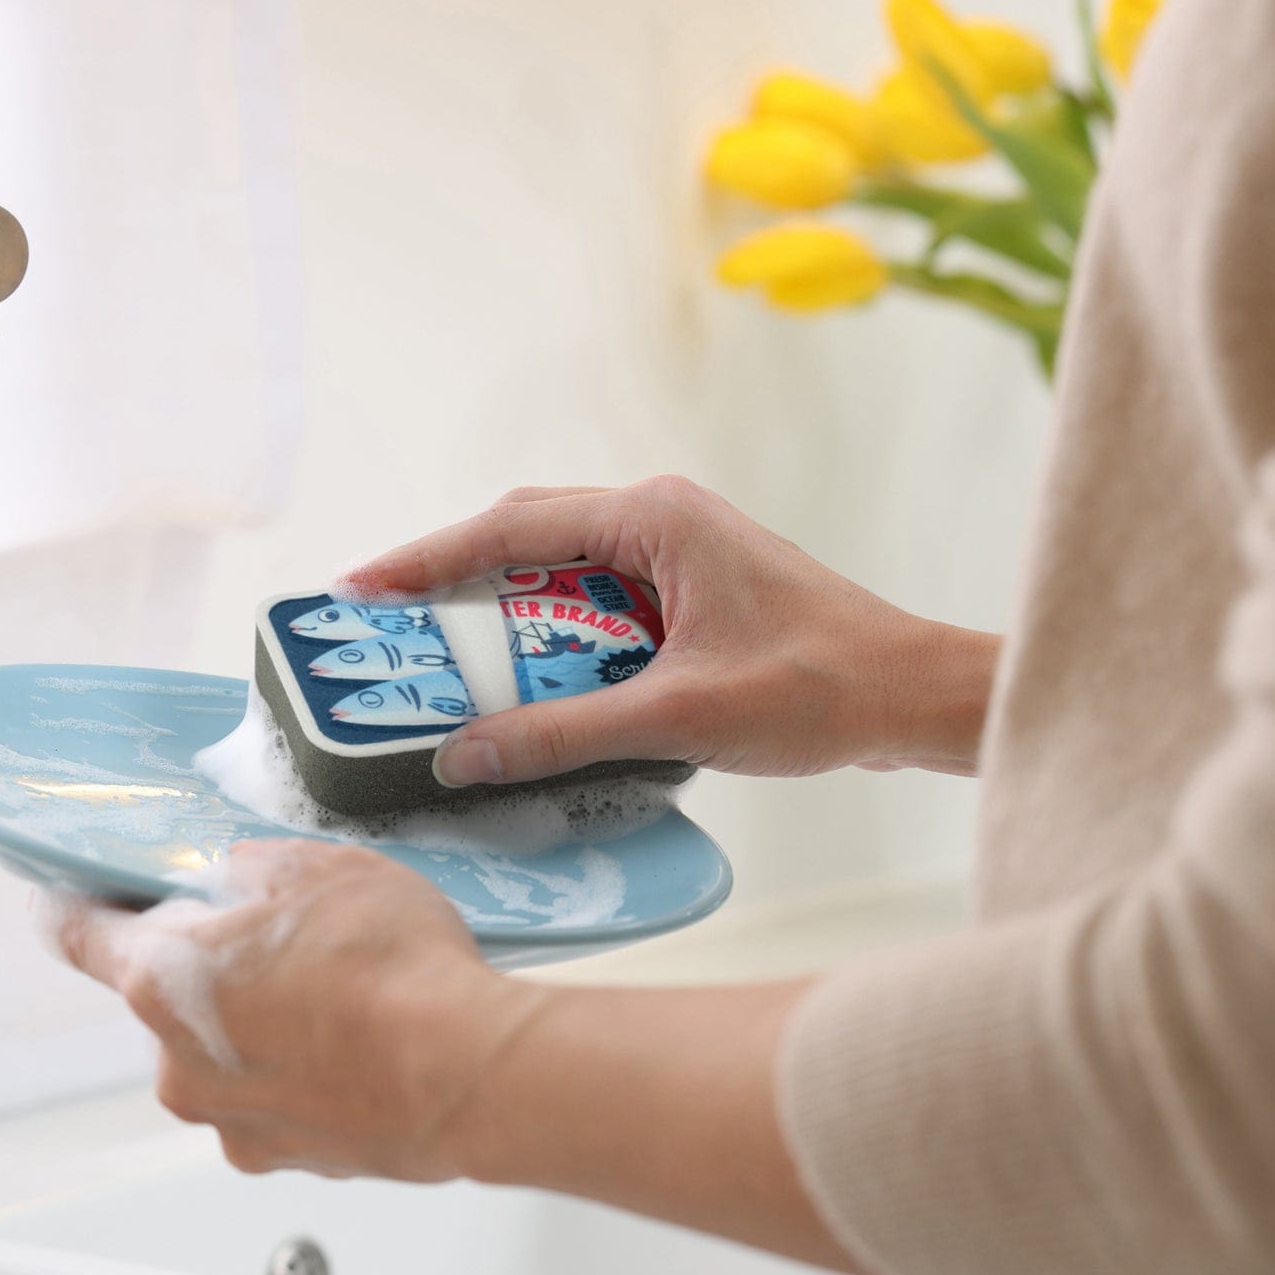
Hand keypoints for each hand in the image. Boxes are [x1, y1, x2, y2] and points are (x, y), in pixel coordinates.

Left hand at [40, 839, 545, 1179]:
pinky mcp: (282, 1158)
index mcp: (161, 980)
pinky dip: (302, 1076)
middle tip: (282, 940)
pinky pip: (272, 1102)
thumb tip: (239, 883)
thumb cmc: (393, 970)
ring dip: (259, 1027)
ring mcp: (228, 1122)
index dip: (75, 906)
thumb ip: (253, 870)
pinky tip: (358, 1048)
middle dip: (211, 968)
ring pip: (222, 1056)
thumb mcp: (318, 868)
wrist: (469, 1073)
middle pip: (164, 998)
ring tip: (341, 999)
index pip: (76, 935)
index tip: (75, 897)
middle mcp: (177, 1065)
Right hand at [343, 476, 997, 785]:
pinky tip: (531, 694)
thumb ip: (563, 733)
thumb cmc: (821, 688)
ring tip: (442, 674)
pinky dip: (554, 648)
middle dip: (453, 591)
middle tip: (385, 639)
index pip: (509, 528)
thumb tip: (463, 755)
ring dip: (505, 625)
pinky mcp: (690, 596)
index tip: (360, 590)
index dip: (426, 561)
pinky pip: (597, 611)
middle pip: (524, 543)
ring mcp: (677, 556)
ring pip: (559, 580)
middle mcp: (659, 521)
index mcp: (653, 519)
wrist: (914, 696)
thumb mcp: (677, 717)